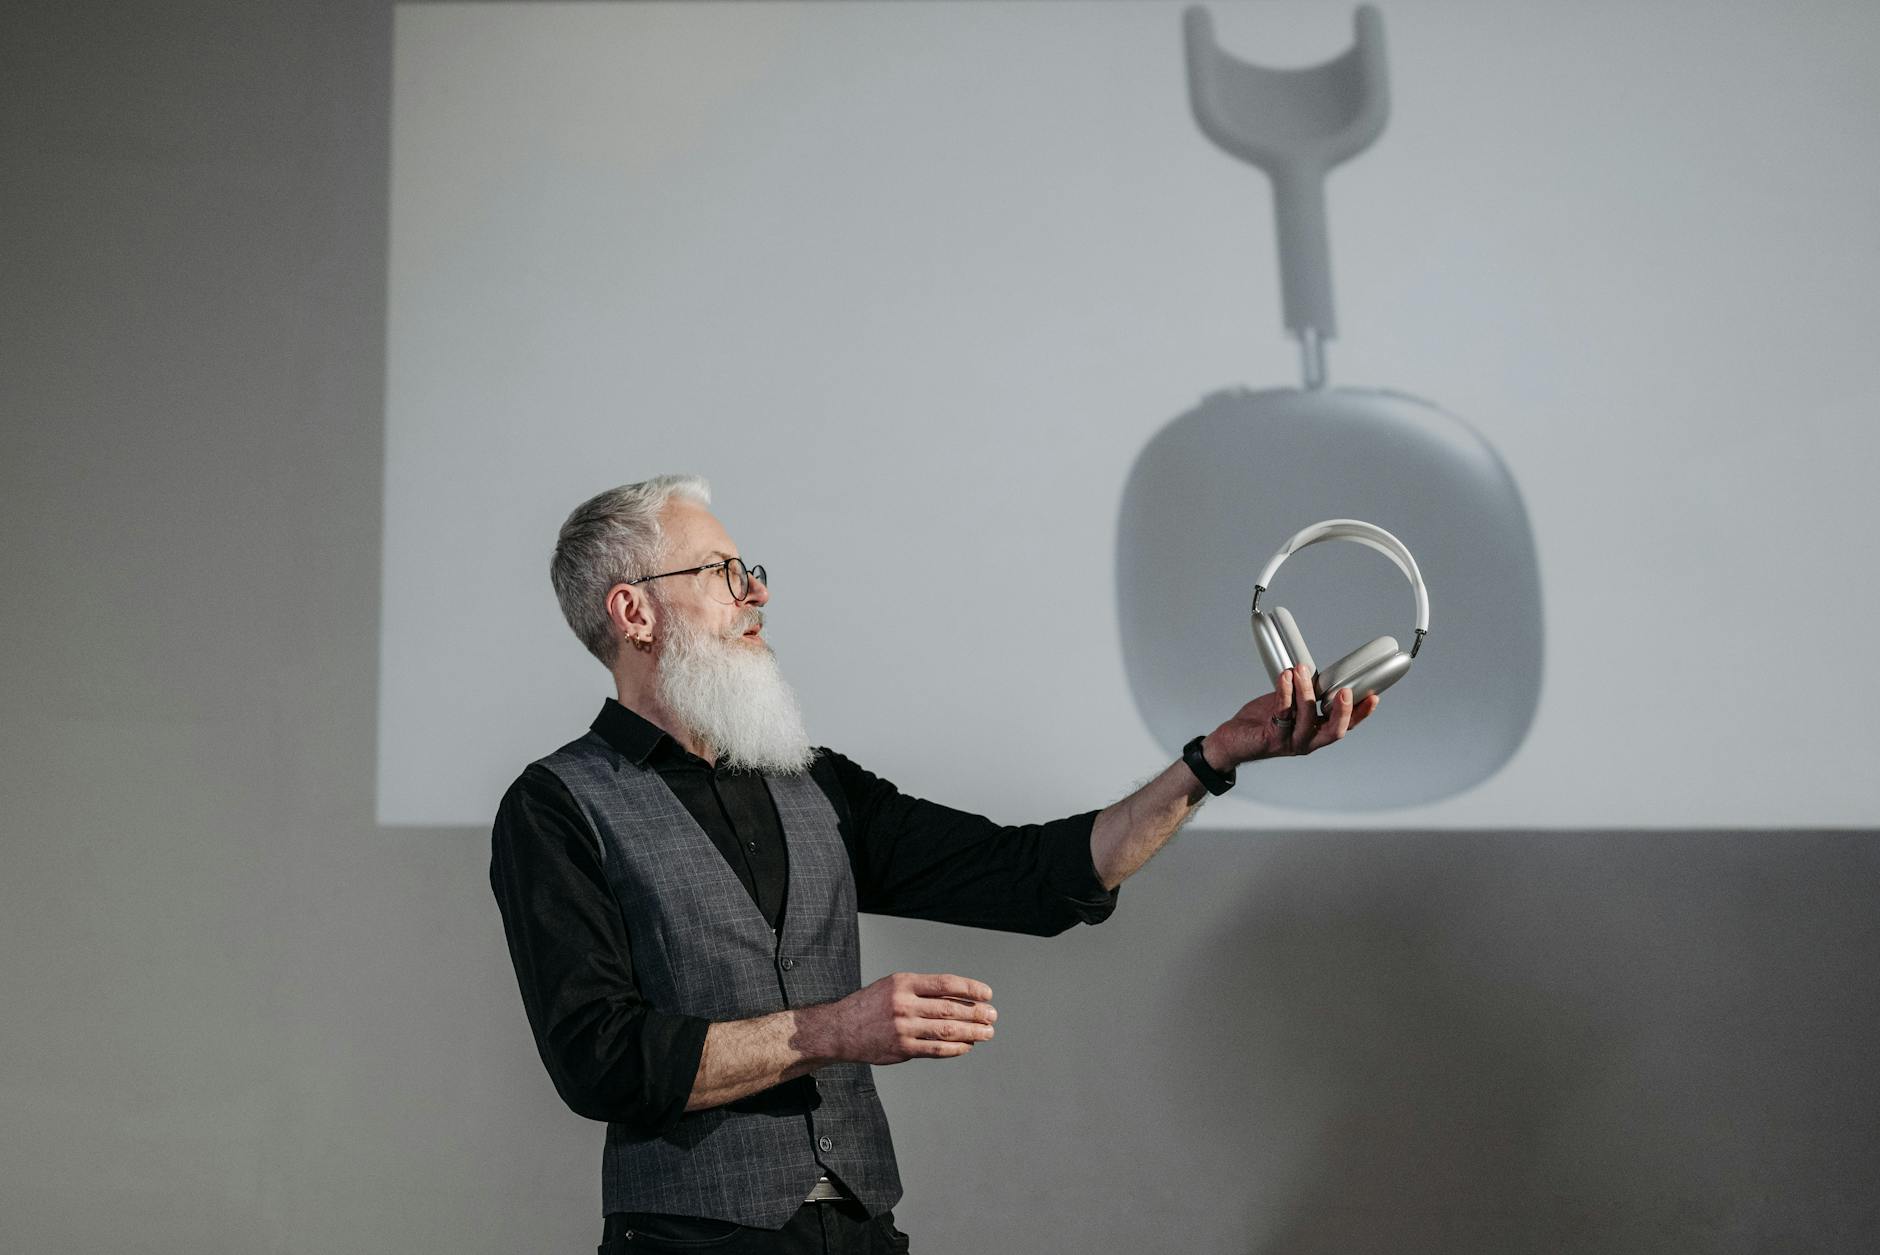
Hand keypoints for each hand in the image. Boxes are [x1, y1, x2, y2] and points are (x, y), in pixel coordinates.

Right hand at [824, 972, 996, 1065]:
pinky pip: (936, 1050)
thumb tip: (961, 998)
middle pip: (950, 1008)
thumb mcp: (893, 986)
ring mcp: (903, 1028)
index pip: (946, 983)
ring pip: (946, 1030)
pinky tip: (967, 1046)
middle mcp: (904, 1004)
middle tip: (992, 1016)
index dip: (970, 988)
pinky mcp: (902, 1049)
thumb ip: (923, 991)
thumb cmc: (871, 1005)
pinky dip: (955, 1048)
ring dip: (972, 1032)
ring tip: (987, 1033)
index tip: (987, 994)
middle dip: (976, 1013)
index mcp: (904, 983)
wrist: (840, 1029)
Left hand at [1203, 662, 1379, 766]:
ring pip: (1307, 718)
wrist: (1233, 739)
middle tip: (1345, 691)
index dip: (1362, 714)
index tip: (1373, 696)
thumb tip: (1313, 671)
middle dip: (1343, 711)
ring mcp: (1290, 741)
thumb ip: (1305, 694)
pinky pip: (1282, 711)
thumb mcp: (1291, 705)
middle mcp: (1307, 741)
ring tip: (1300, 670)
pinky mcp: (1272, 737)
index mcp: (1316, 732)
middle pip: (1334, 732)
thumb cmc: (1263, 721)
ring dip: (1306, 691)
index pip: (1346, 726)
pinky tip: (1285, 677)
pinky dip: (1285, 691)